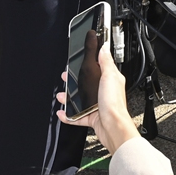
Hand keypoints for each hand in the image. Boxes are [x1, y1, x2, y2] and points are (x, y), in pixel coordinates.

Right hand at [57, 39, 138, 153]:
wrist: (112, 126)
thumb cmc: (113, 103)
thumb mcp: (109, 77)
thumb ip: (105, 62)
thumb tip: (104, 47)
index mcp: (110, 80)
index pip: (100, 67)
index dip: (91, 61)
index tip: (81, 57)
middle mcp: (104, 92)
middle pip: (88, 83)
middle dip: (75, 80)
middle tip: (65, 76)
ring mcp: (97, 105)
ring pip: (81, 99)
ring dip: (69, 97)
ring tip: (62, 94)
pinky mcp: (92, 117)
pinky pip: (77, 116)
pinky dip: (68, 115)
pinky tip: (62, 112)